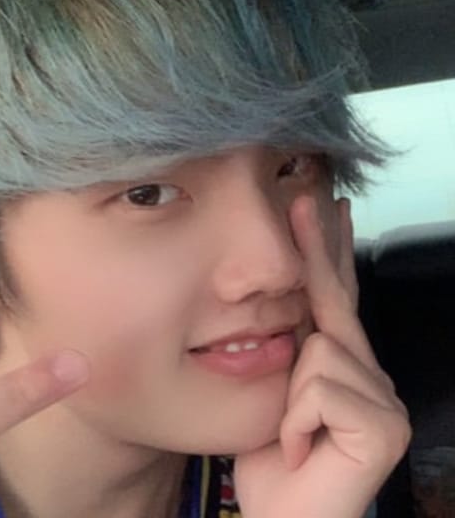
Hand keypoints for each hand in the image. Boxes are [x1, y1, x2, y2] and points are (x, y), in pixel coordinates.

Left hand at [234, 197, 410, 517]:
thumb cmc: (275, 459)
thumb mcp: (274, 392)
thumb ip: (290, 351)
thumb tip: (288, 302)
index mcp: (341, 363)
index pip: (339, 296)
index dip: (333, 251)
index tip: (330, 208)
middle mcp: (370, 373)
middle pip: (339, 300)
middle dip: (321, 247)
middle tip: (311, 199)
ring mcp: (384, 400)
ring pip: (319, 350)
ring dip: (291, 397)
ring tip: (293, 436)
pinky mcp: (384, 428)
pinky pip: (319, 391)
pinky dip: (296, 422)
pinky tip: (302, 447)